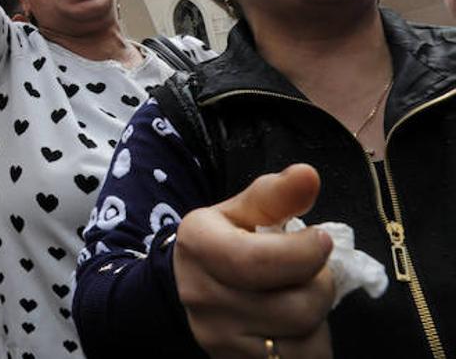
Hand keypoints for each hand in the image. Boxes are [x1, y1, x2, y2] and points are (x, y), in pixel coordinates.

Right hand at [174, 164, 335, 358]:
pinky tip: (295, 327)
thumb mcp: (244, 211)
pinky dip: (310, 346)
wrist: (193, 285)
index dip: (304, 254)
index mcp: (199, 244)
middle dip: (319, 287)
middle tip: (309, 273)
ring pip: (303, 342)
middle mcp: (202, 296)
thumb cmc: (228, 240)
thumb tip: (309, 175)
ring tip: (298, 298)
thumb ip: (277, 194)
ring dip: (317, 320)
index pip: (258, 262)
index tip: (322, 240)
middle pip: (295, 307)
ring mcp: (218, 339)